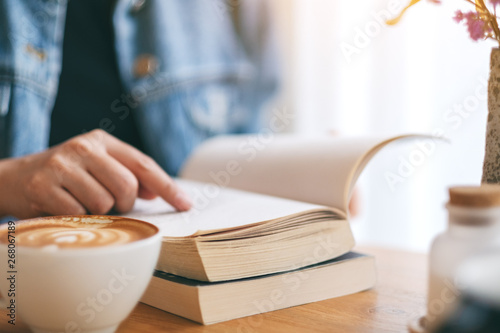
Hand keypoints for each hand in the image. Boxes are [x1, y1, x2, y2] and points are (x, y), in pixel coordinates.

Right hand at [0, 129, 190, 218]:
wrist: (14, 178)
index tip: (186, 204)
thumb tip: (157, 192)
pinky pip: (78, 214)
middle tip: (111, 204)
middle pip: (127, 186)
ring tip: (81, 203)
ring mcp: (62, 164)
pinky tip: (64, 208)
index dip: (168, 186)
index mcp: (102, 140)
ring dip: (97, 212)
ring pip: (103, 202)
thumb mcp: (97, 167)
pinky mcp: (43, 185)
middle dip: (124, 204)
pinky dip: (76, 218)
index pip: (143, 164)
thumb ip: (127, 175)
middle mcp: (83, 147)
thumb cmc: (66, 176)